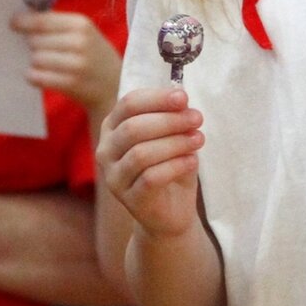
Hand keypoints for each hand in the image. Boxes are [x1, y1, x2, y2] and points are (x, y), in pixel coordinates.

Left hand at [13, 9, 121, 121]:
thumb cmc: (94, 56)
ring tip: (46, 65)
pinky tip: (41, 76)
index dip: (23, 21)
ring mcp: (76, 64)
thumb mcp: (84, 33)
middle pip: (35, 40)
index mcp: (81, 24)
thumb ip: (57, 24)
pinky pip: (37, 77)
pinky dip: (34, 76)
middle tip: (41, 51)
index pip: (42, 20)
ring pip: (35, 58)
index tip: (12, 23)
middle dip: (32, 46)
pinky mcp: (71, 83)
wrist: (114, 87)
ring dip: (34, 63)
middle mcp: (80, 41)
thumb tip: (21, 17)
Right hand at [96, 85, 204, 239]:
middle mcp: (106, 151)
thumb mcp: (172, 135)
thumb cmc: (170, 165)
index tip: (183, 97)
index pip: (128, 104)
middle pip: (134, 128)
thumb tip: (180, 95)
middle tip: (197, 118)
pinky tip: (192, 161)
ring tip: (199, 139)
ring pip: (141, 153)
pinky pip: (151, 178)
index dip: (157, 98)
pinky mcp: (129, 199)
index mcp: (113, 127)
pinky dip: (175, 166)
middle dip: (169, 120)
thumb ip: (172, 115)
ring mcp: (114, 177)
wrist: (172, 211)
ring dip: (175, 142)